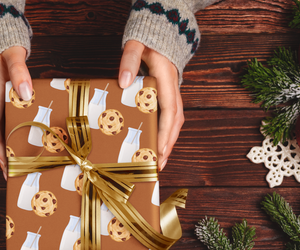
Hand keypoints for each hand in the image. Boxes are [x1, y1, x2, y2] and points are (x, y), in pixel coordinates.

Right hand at [0, 46, 31, 179]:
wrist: (3, 41)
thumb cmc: (6, 50)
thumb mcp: (13, 57)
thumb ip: (19, 72)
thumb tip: (26, 93)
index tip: (4, 163)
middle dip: (5, 156)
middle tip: (15, 175)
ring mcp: (1, 106)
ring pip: (5, 132)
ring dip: (12, 149)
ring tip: (23, 167)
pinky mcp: (9, 104)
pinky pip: (13, 124)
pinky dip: (19, 136)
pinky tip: (29, 146)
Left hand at [118, 40, 183, 170]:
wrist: (161, 34)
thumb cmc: (148, 41)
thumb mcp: (136, 46)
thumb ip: (129, 60)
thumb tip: (124, 82)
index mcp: (167, 80)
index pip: (169, 111)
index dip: (165, 132)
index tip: (159, 149)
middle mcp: (173, 91)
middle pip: (175, 123)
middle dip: (168, 145)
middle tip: (159, 166)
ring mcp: (172, 95)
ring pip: (175, 123)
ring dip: (168, 143)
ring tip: (158, 163)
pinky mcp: (168, 97)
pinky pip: (169, 119)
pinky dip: (166, 135)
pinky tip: (157, 147)